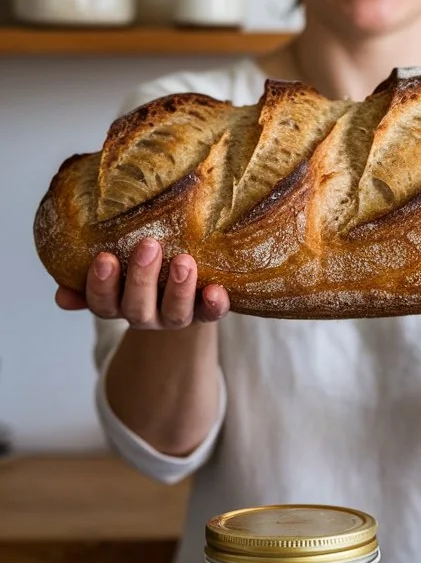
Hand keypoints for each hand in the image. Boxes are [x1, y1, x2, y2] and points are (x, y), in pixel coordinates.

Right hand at [54, 238, 229, 327]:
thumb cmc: (142, 268)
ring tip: (184, 261)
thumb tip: (61, 295)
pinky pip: (211, 315)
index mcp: (118, 303)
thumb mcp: (114, 269)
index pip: (102, 303)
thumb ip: (88, 275)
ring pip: (175, 314)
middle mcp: (145, 315)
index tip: (104, 258)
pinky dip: (215, 305)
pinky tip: (217, 290)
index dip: (101, 285)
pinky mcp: (206, 312)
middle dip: (141, 278)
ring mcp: (176, 317)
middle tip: (147, 246)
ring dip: (178, 289)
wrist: (182, 290)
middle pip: (137, 308)